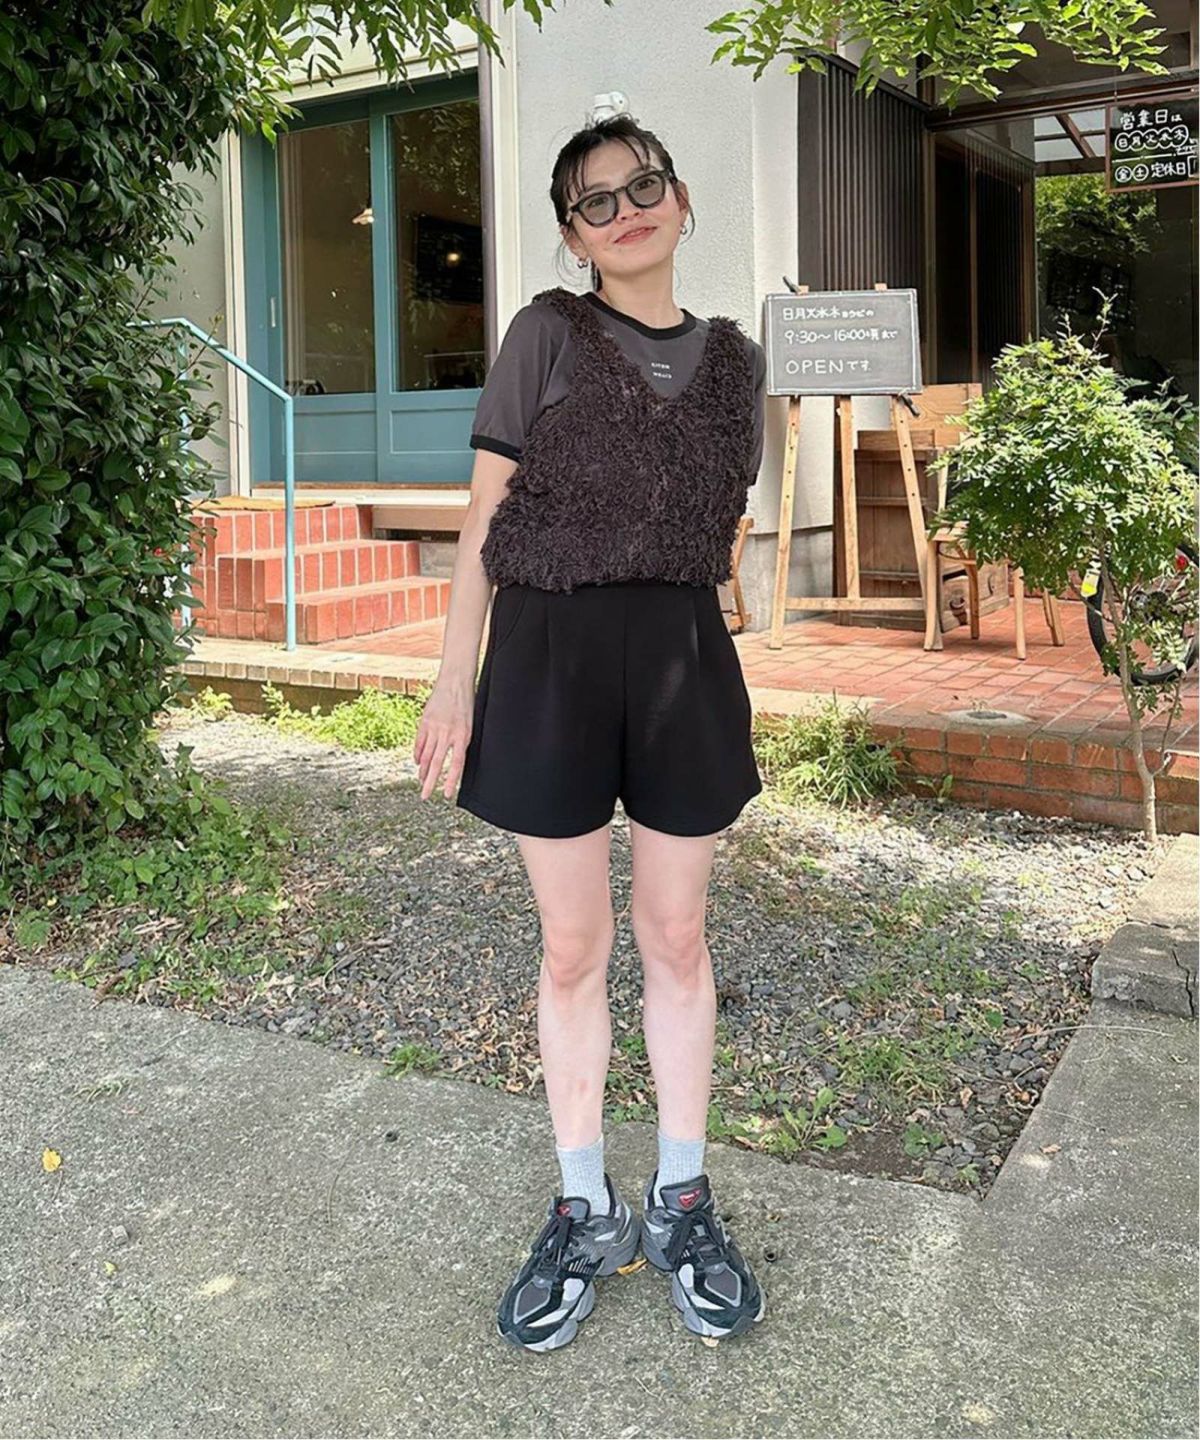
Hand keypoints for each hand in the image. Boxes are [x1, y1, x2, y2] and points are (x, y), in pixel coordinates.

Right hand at [414, 678, 473, 800]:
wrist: (455, 682)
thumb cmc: (466, 704)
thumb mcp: (470, 725)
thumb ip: (462, 742)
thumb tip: (455, 762)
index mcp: (462, 735)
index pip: (456, 764)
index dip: (450, 781)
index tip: (446, 794)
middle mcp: (447, 733)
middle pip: (437, 763)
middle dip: (430, 782)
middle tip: (424, 796)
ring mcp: (434, 727)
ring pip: (426, 754)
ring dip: (423, 770)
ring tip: (421, 782)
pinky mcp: (425, 721)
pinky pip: (419, 742)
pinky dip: (418, 754)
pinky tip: (418, 763)